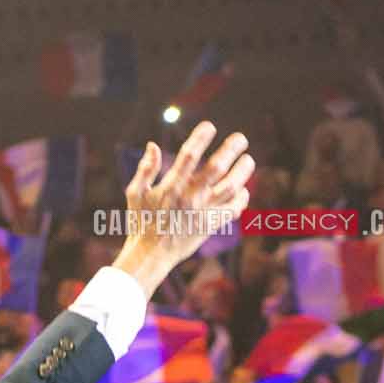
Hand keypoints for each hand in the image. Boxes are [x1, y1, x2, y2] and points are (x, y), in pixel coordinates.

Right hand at [112, 124, 254, 298]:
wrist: (151, 256)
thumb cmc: (141, 223)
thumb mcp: (134, 194)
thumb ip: (145, 170)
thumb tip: (152, 145)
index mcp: (171, 187)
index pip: (188, 156)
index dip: (200, 138)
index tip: (210, 126)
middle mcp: (190, 198)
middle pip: (217, 168)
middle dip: (231, 149)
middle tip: (241, 138)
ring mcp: (202, 212)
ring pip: (231, 187)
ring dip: (243, 171)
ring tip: (249, 160)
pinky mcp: (210, 225)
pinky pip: (233, 210)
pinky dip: (242, 198)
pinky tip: (242, 190)